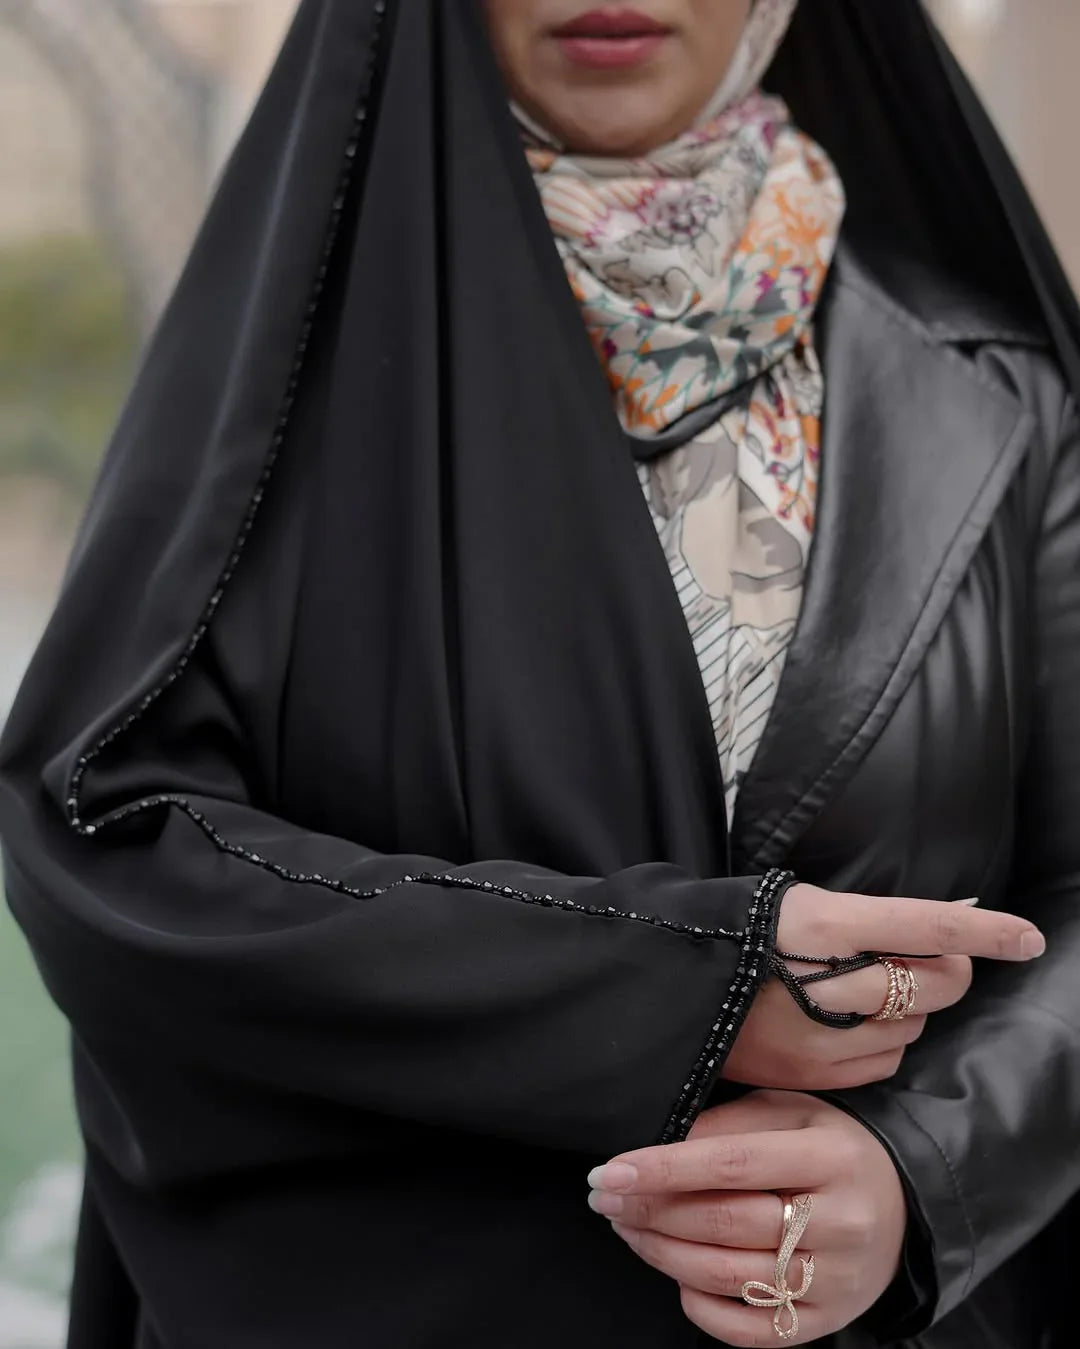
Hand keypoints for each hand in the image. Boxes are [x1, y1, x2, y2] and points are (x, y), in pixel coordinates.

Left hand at [588, 1092, 906, 1346]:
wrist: (903, 1206)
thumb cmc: (832, 1147)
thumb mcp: (792, 1112)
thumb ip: (730, 1124)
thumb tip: (662, 1143)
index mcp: (829, 1158)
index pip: (731, 1164)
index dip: (664, 1168)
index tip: (611, 1170)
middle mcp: (838, 1223)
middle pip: (723, 1223)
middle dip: (651, 1210)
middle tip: (606, 1197)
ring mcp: (834, 1281)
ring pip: (727, 1276)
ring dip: (661, 1252)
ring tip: (627, 1227)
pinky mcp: (826, 1322)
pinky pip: (748, 1329)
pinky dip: (699, 1305)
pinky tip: (676, 1273)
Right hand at [723, 884, 1044, 1091]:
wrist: (668, 989)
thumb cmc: (735, 934)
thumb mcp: (794, 904)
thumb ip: (862, 920)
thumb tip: (938, 929)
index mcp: (823, 925)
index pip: (925, 927)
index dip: (984, 933)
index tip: (1028, 939)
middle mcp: (828, 983)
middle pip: (934, 985)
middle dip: (944, 973)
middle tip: (917, 962)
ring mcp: (821, 1036)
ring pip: (913, 1028)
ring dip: (906, 1011)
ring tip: (855, 993)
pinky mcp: (811, 1074)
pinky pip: (883, 1064)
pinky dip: (880, 1045)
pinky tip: (843, 1027)